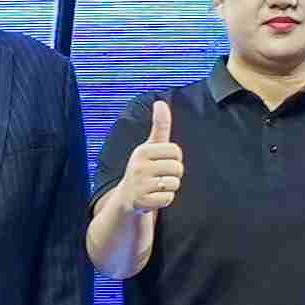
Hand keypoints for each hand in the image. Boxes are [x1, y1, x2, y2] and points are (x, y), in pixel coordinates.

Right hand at [120, 97, 185, 216]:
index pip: (176, 151)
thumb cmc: (144, 168)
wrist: (126, 198)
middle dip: (174, 174)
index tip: (162, 162)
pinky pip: (168, 198)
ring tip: (156, 187)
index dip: (175, 158)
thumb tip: (161, 102)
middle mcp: (138, 166)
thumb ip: (160, 126)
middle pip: (178, 168)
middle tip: (159, 177)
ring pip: (174, 184)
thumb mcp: (150, 147)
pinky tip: (153, 197)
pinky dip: (164, 200)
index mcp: (142, 150)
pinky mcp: (140, 201)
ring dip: (169, 188)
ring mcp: (138, 184)